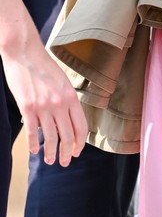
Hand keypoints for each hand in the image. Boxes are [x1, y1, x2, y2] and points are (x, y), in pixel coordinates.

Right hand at [3, 47, 87, 165]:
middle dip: (68, 152)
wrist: (25, 53)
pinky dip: (34, 144)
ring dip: (51, 153)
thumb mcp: (62, 82)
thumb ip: (66, 100)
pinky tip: (34, 150)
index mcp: (71, 96)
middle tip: (65, 162)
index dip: (80, 142)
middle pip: (68, 135)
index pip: (81, 126)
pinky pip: (32, 131)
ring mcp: (43, 106)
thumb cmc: (44, 66)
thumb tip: (69, 119)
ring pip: (50, 137)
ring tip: (50, 160)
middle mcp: (59, 103)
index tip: (77, 151)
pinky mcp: (27, 106)